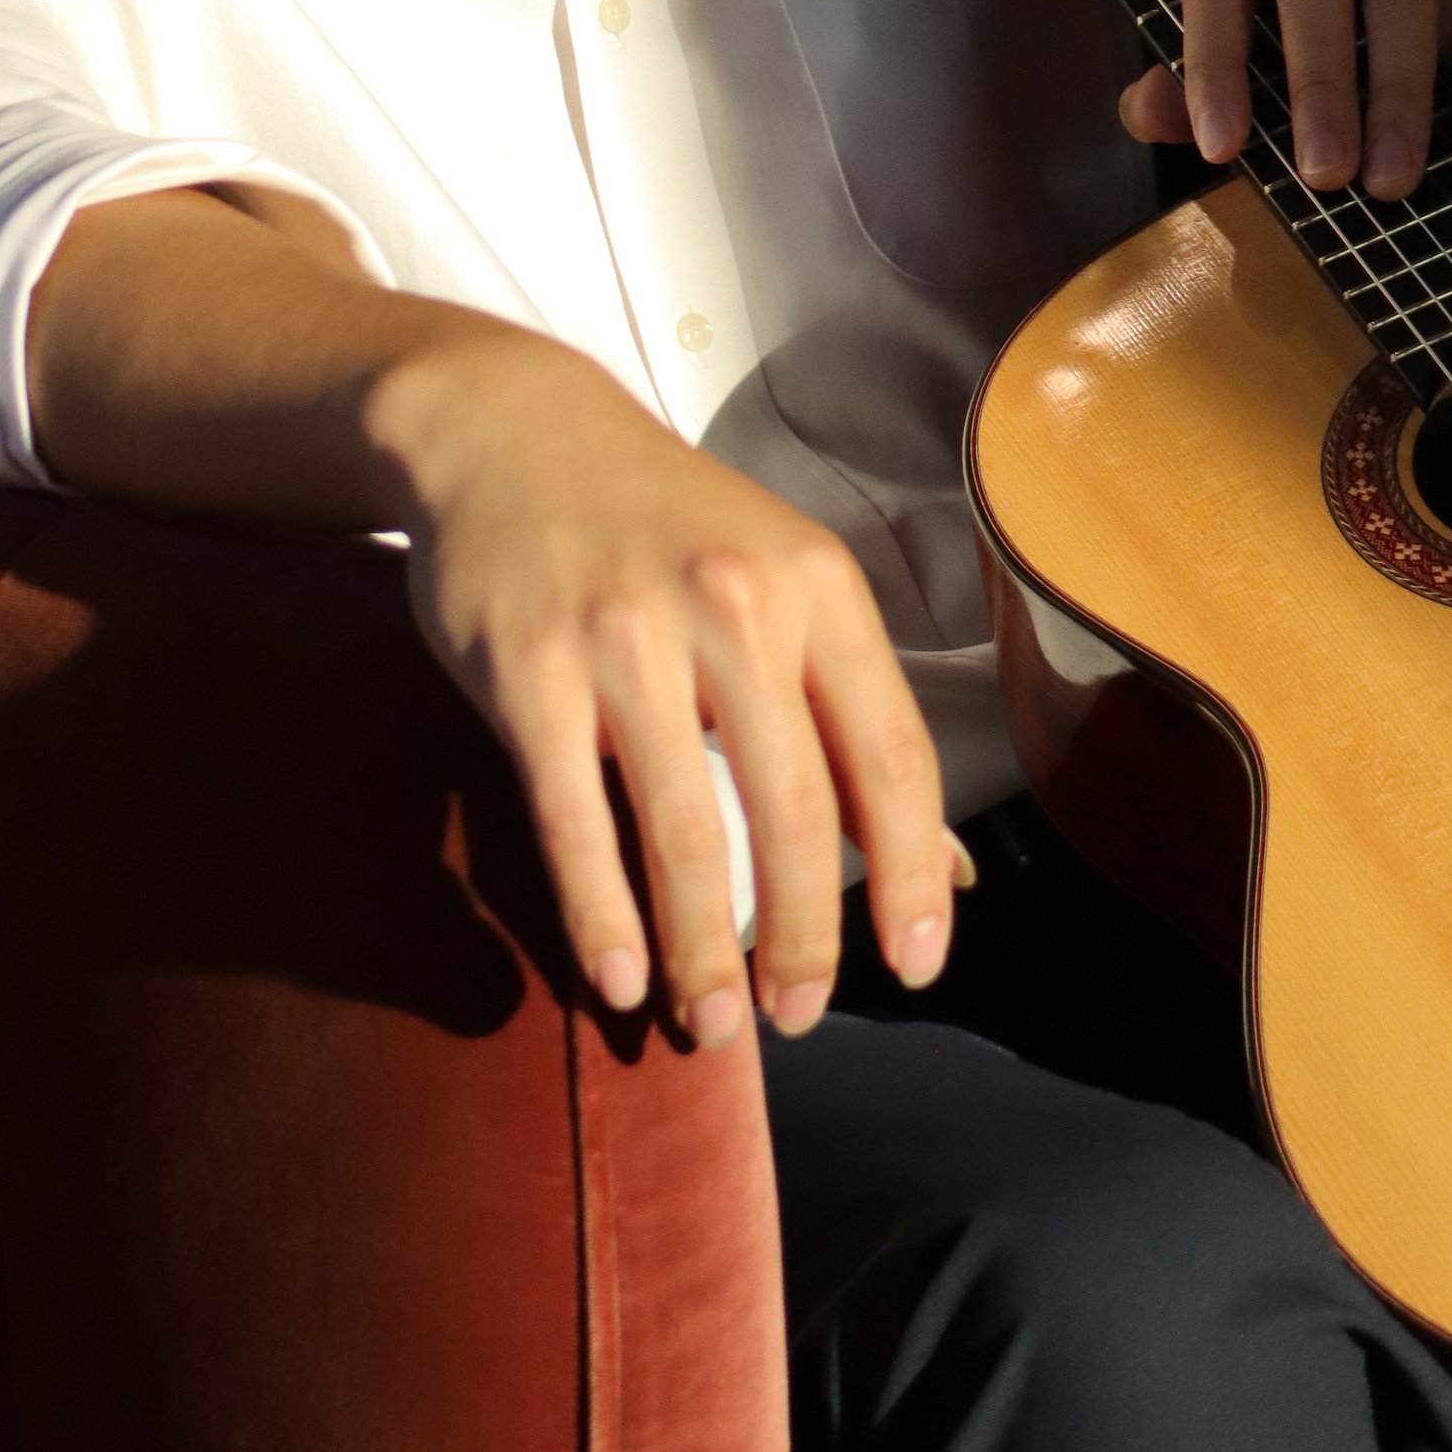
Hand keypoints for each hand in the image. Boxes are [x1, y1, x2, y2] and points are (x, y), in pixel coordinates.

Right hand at [370, 322, 952, 1049]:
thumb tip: (940, 860)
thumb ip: (847, 708)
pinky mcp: (530, 666)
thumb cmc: (662, 526)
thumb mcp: (779, 580)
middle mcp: (733, 604)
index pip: (891, 756)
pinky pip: (575, 820)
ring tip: (715, 1025)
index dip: (913, 875)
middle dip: (806, 940)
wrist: (511, 427)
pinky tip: (622, 979)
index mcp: (816, 585)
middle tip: (796, 1018)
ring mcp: (626, 635)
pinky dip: (603, 917)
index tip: (917, 964)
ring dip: (705, 954)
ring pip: (688, 832)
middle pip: (796, 812)